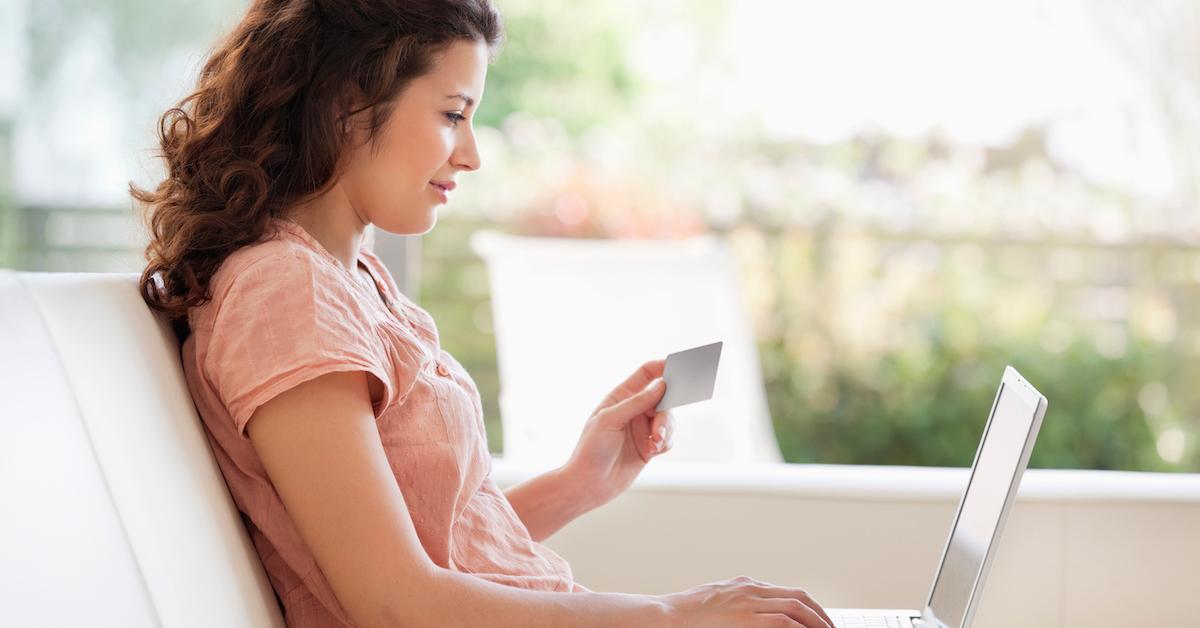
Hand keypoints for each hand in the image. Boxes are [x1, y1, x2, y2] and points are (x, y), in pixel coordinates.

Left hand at [561, 358, 675, 508]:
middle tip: (660, 426)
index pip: (647, 373)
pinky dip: (665, 443)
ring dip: (665, 430)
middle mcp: (634, 409)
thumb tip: (662, 385)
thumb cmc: (592, 449)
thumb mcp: (611, 419)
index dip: (663, 367)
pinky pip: (668, 438)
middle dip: (666, 411)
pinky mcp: (650, 446)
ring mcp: (643, 428)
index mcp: (621, 396)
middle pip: (664, 398)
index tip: (678, 368)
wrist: (590, 484)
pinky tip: (652, 452)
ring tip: (654, 444)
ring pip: (669, 420)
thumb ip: (637, 402)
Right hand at [657, 576, 833, 627]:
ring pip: (797, 607)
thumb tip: (749, 617)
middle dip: (820, 614)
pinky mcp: (746, 617)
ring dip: (817, 622)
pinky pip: (783, 621)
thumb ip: (737, 604)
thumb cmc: (685, 614)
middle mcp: (752, 589)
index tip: (818, 621)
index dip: (808, 607)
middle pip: (799, 597)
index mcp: (746, 585)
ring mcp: (749, 602)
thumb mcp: (716, 602)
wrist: (666, 616)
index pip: (788, 593)